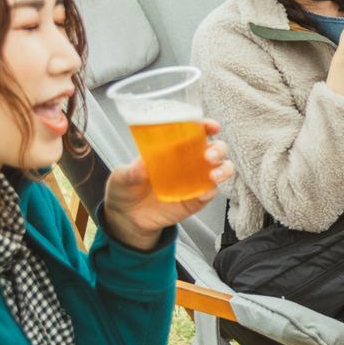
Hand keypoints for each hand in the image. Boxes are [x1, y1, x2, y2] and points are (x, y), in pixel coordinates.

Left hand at [102, 119, 232, 249]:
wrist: (127, 218)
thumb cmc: (126, 189)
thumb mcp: (121, 177)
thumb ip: (130, 172)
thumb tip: (141, 164)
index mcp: (173, 148)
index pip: (195, 132)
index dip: (206, 126)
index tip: (212, 126)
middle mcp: (189, 162)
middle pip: (215, 149)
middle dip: (218, 149)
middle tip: (208, 156)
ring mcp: (195, 181)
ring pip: (221, 169)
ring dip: (223, 169)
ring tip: (213, 175)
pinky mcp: (196, 200)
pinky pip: (210, 193)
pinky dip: (211, 191)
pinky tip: (204, 193)